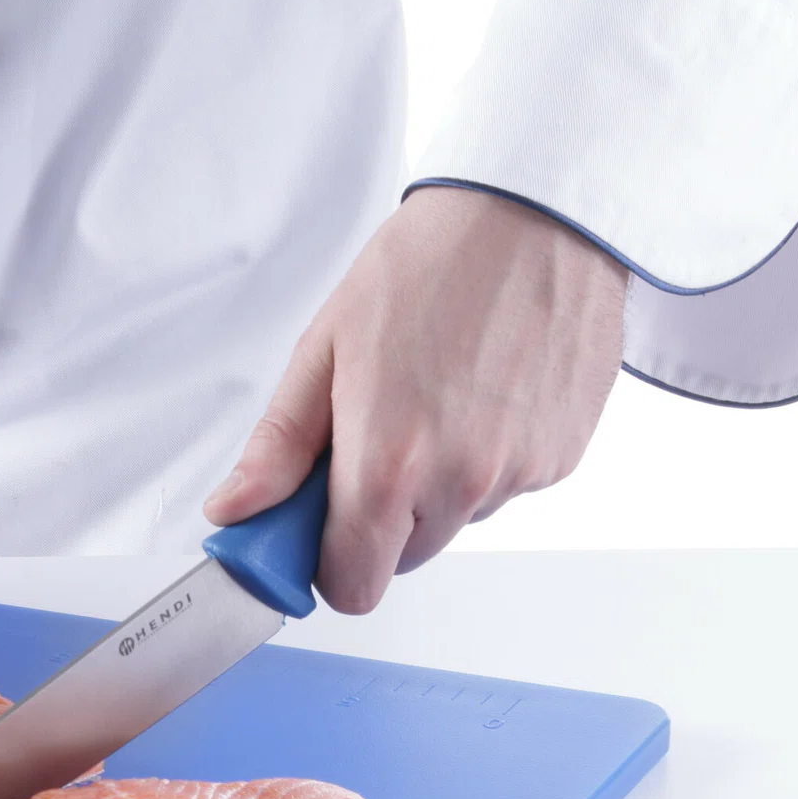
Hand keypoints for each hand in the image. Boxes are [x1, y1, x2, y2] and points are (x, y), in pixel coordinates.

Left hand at [203, 186, 627, 613]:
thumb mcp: (325, 350)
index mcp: (387, 466)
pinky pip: (504, 487)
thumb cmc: (428, 266)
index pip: (350, 586)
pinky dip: (489, 457)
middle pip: (401, 558)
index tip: (316, 520)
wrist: (535, 212)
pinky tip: (486, 389)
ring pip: (454, 521)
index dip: (326, 559)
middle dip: (378, 515)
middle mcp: (458, 484)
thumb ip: (278, 448)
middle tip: (376, 430)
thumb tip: (235, 511)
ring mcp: (518, 475)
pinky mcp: (562, 458)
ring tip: (438, 393)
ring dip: (437, 484)